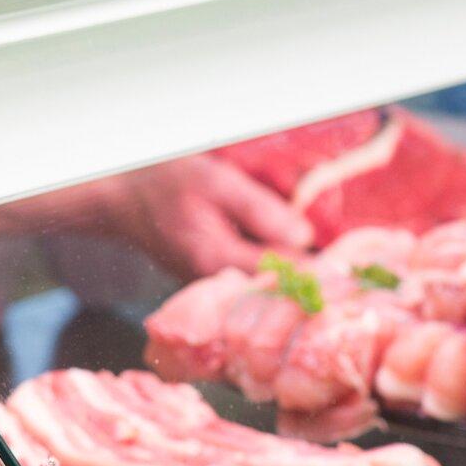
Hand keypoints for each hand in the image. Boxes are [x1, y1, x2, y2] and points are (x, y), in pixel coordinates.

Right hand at [111, 155, 313, 276]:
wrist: (120, 197)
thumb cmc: (164, 182)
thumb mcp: (216, 182)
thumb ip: (261, 210)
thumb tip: (307, 237)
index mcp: (218, 261)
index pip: (286, 275)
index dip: (320, 262)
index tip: (346, 248)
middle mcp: (217, 283)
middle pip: (279, 281)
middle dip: (305, 258)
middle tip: (333, 234)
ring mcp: (213, 283)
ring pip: (266, 277)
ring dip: (287, 256)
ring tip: (306, 230)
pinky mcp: (211, 277)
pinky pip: (250, 270)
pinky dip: (267, 254)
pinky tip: (274, 233)